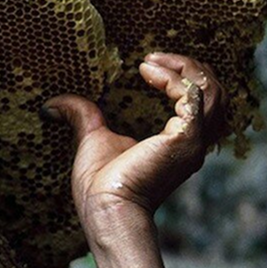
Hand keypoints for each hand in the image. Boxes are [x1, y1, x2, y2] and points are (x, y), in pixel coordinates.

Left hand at [44, 52, 227, 229]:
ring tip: (151, 62)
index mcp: (179, 142)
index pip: (200, 103)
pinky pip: (192, 96)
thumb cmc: (100, 185)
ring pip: (211, 91)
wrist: (104, 208)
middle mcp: (193, 143)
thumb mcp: (91, 139)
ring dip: (184, 68)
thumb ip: (82, 116)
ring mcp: (192, 142)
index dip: (180, 78)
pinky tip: (145, 72)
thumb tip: (51, 105)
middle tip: (152, 59)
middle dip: (188, 68)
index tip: (146, 67)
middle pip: (214, 93)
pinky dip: (172, 78)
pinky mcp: (185, 138)